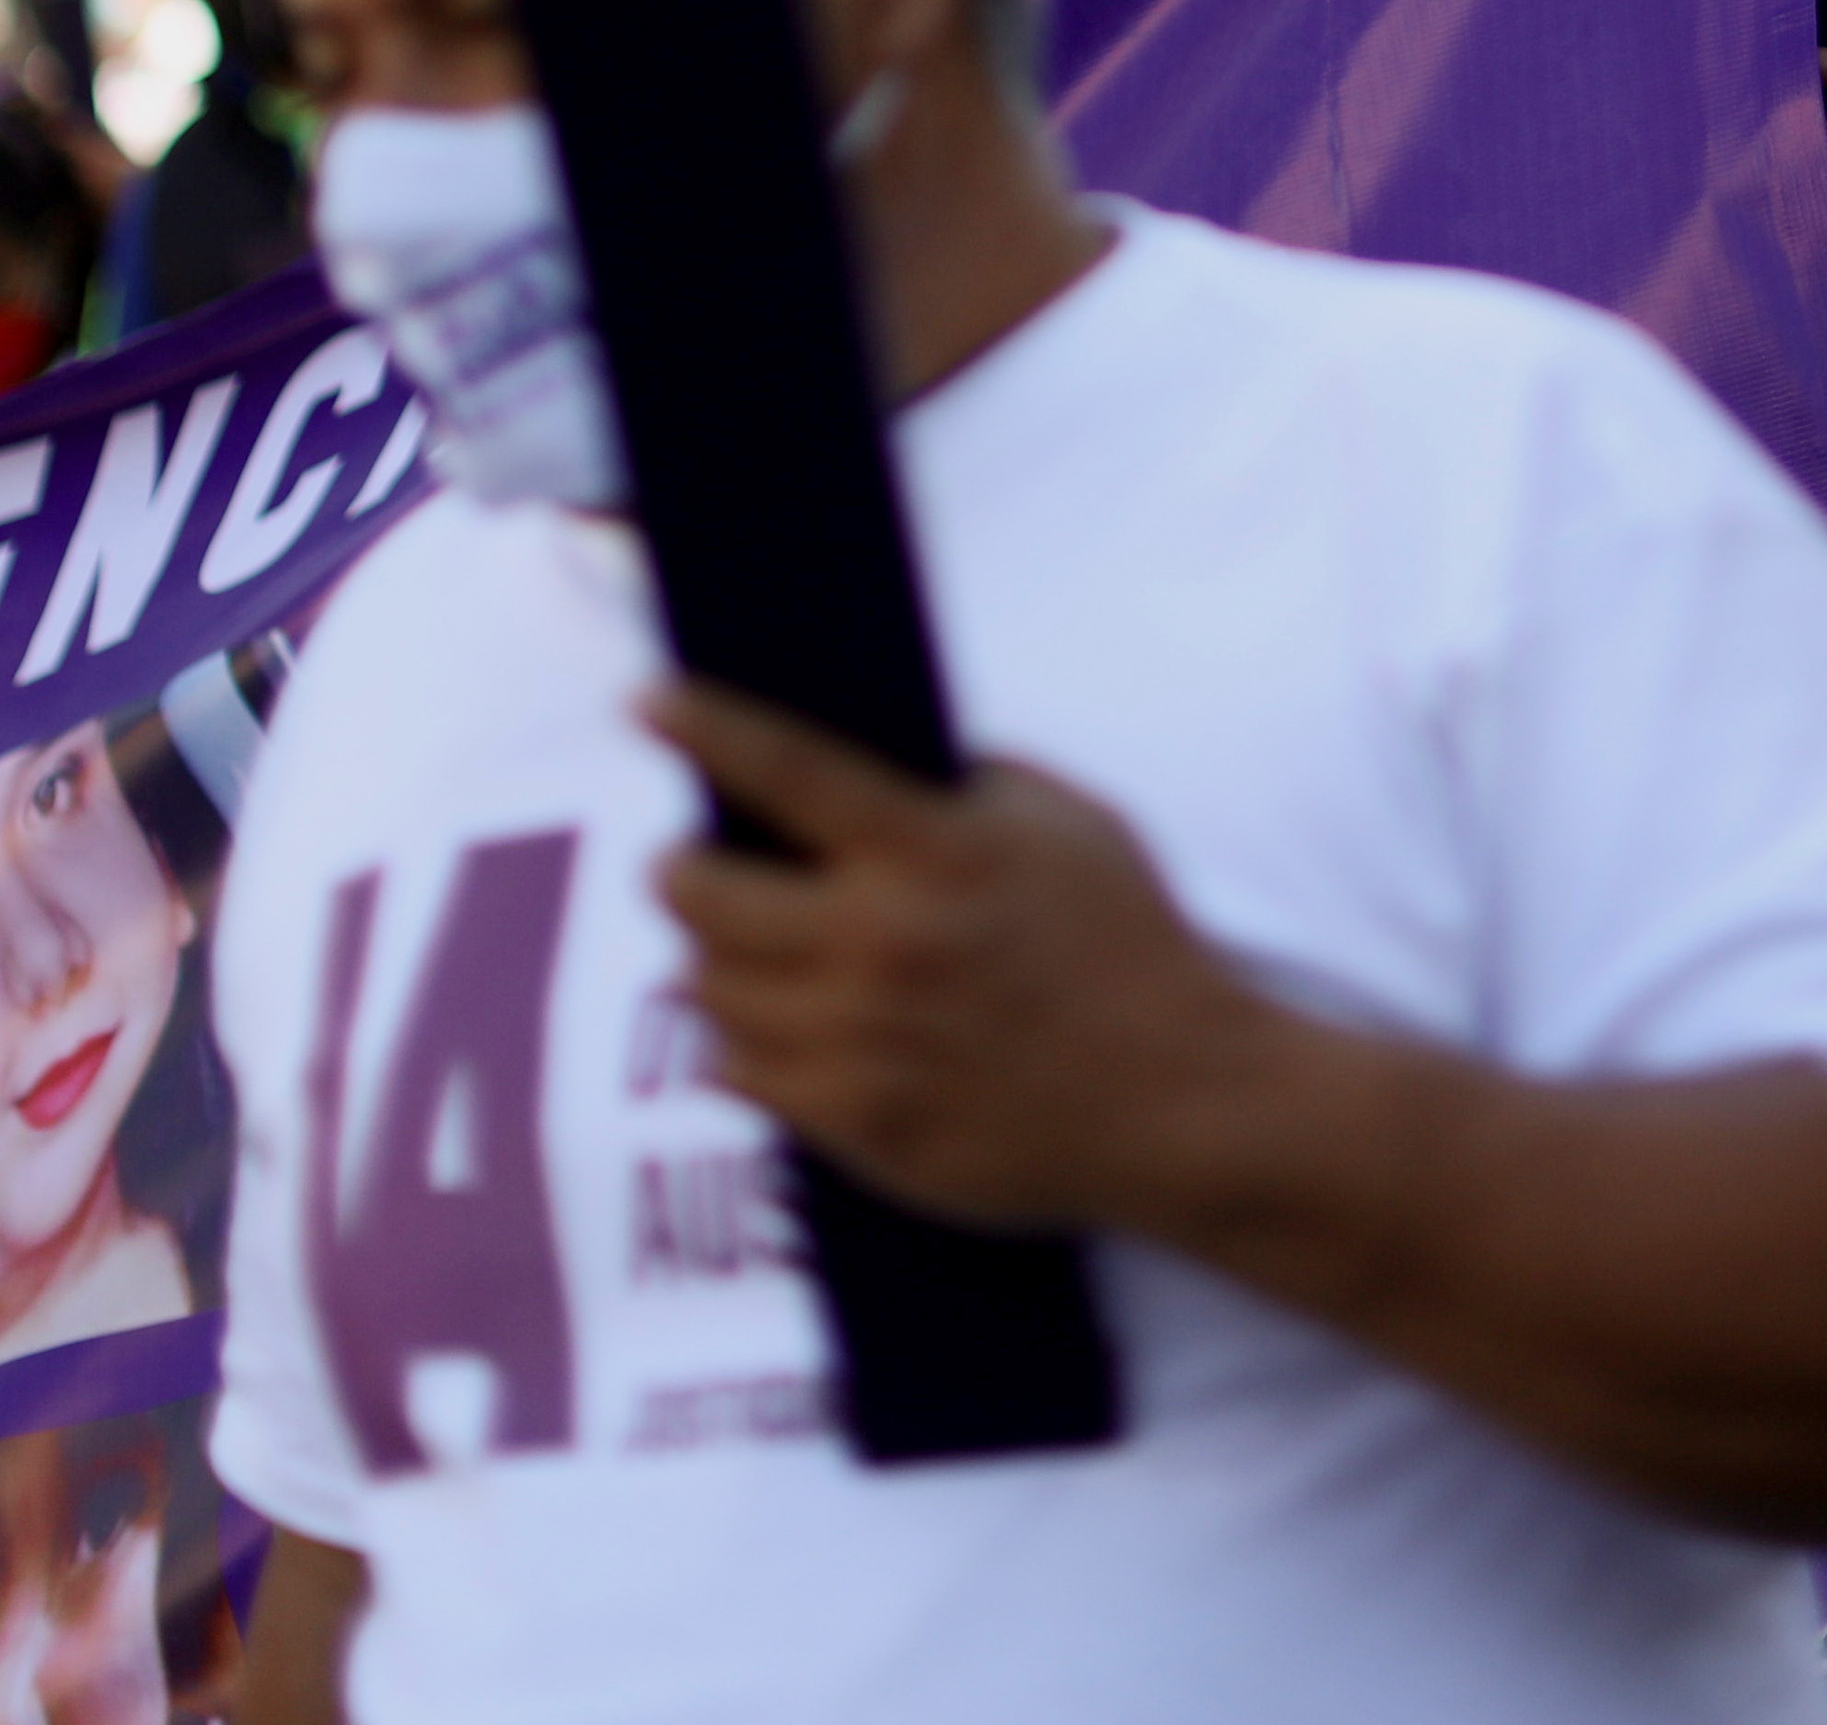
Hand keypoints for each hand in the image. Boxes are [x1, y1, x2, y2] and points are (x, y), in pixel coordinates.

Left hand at [649, 680, 1288, 1236]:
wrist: (1179, 1101)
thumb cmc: (1132, 946)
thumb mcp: (1073, 823)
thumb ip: (974, 781)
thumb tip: (883, 758)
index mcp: (936, 852)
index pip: (787, 772)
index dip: (705, 728)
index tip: (646, 701)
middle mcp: (881, 944)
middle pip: (700, 892)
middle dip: (682, 867)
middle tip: (698, 863)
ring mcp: (860, 1042)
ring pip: (704, 986)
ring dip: (710, 957)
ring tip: (748, 948)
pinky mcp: (854, 1125)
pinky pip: (737, 1072)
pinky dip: (742, 1039)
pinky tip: (779, 1024)